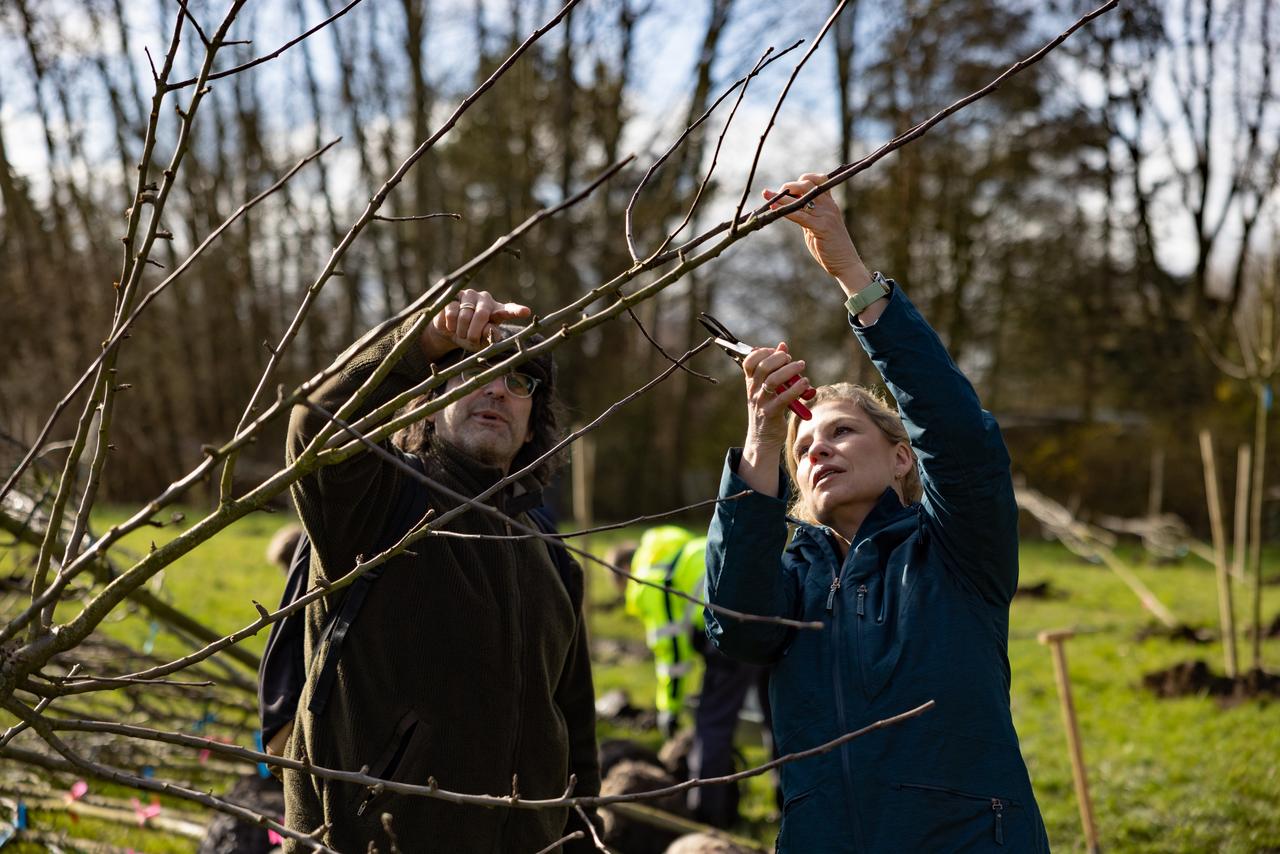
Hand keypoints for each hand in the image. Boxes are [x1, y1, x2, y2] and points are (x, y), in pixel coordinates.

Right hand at [419, 289, 532, 361]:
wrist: (448, 331)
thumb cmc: (470, 335)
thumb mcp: (481, 341)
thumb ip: (488, 337)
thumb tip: (491, 330)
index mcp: (497, 311)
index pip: (509, 310)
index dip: (517, 311)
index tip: (526, 312)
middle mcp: (485, 300)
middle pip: (482, 314)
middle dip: (474, 331)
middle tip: (470, 339)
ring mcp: (469, 295)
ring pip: (465, 315)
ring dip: (461, 330)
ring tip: (461, 333)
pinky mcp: (453, 296)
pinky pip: (452, 312)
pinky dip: (451, 325)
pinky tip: (451, 326)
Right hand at [742, 342, 811, 451]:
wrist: (762, 438)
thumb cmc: (768, 409)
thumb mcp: (767, 388)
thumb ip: (774, 368)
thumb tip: (782, 346)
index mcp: (751, 383)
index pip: (749, 361)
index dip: (763, 352)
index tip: (777, 352)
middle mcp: (754, 391)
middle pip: (763, 367)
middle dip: (779, 358)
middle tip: (791, 359)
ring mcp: (761, 402)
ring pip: (773, 380)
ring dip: (790, 370)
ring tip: (801, 366)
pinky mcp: (771, 413)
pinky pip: (784, 397)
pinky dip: (796, 388)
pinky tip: (805, 384)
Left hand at [763, 172, 871, 294]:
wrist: (846, 263)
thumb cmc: (830, 247)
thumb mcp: (818, 226)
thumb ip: (807, 215)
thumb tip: (791, 207)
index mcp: (830, 203)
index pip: (818, 179)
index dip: (803, 179)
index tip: (790, 189)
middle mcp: (829, 206)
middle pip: (808, 184)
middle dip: (789, 187)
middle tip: (777, 195)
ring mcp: (825, 215)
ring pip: (802, 198)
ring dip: (782, 196)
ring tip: (766, 195)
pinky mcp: (821, 227)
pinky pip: (799, 215)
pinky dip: (785, 210)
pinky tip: (774, 208)